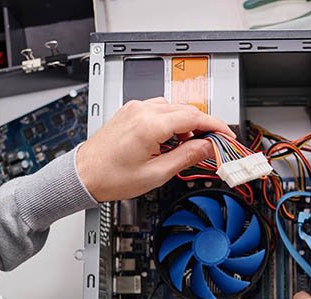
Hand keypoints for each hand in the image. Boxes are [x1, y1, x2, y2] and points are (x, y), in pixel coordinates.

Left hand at [76, 97, 233, 200]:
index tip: (226, 136)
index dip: (216, 127)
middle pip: (187, 110)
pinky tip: (172, 138)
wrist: (84, 175)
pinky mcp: (130, 111)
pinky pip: (159, 108)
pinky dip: (172, 121)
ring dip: (187, 124)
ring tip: (189, 146)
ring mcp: (135, 108)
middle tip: (214, 144)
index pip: (195, 118)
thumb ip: (186, 157)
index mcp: (150, 125)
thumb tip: (207, 147)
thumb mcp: (157, 174)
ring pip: (174, 107)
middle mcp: (142, 110)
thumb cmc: (111, 177)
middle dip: (204, 126)